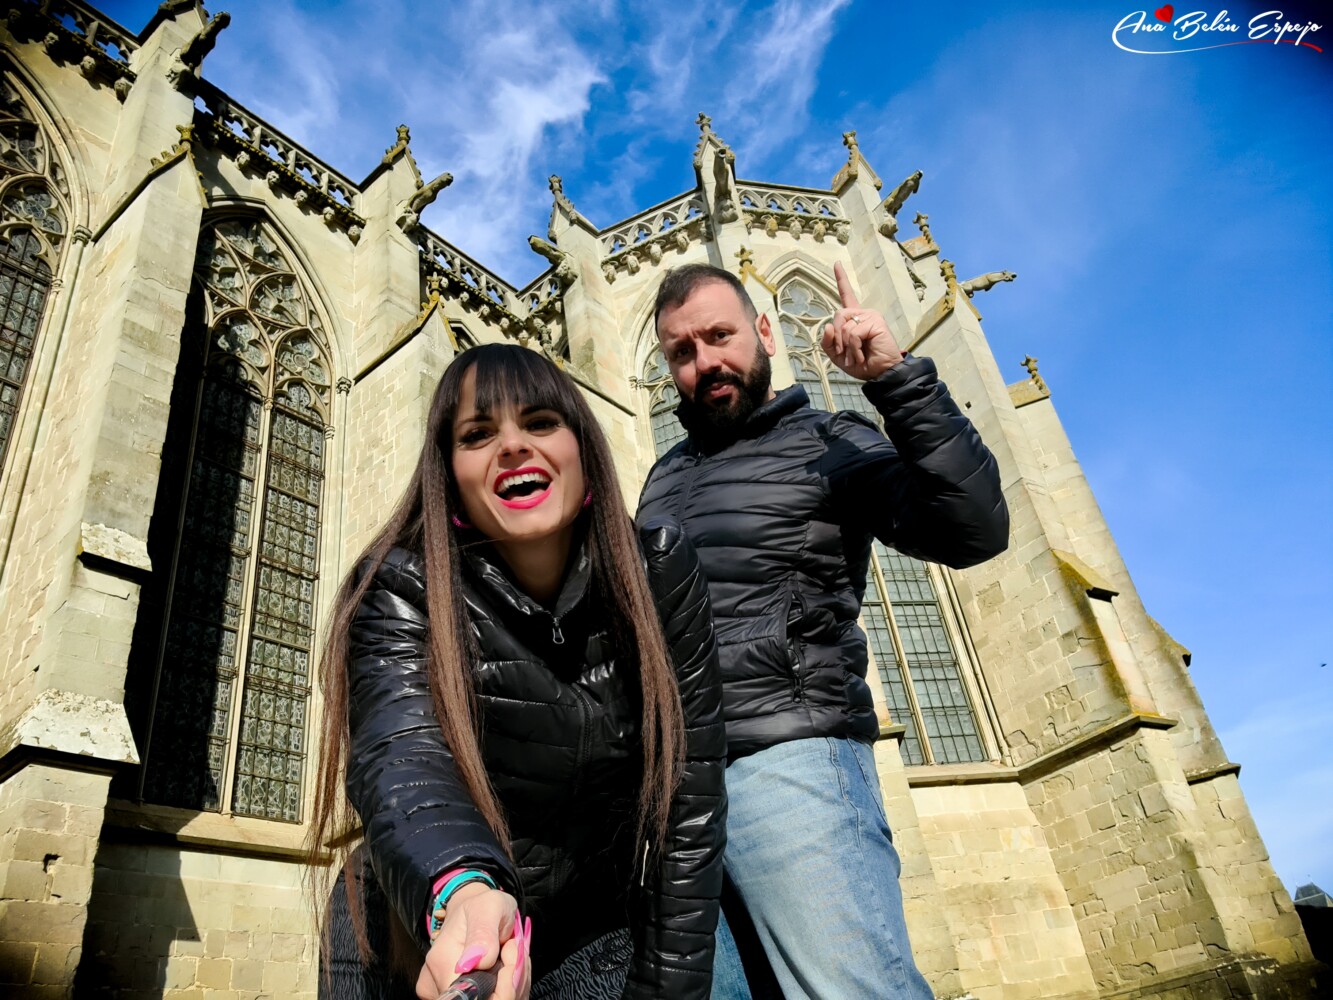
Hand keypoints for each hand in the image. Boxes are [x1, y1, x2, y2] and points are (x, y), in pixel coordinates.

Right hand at [417, 883, 531, 999]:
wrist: (474, 912)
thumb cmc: (483, 907)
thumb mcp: (489, 907)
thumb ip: (483, 932)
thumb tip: (478, 962)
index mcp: (441, 962)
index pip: (474, 995)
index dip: (502, 986)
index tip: (512, 958)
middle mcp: (436, 985)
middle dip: (509, 985)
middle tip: (514, 953)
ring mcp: (444, 993)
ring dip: (510, 986)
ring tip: (510, 957)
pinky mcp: (459, 997)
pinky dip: (507, 990)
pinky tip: (506, 969)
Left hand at [820, 261, 903, 380]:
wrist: (880, 374)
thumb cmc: (862, 364)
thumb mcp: (838, 355)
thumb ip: (829, 342)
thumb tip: (829, 327)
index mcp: (855, 318)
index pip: (847, 295)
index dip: (841, 278)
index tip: (836, 263)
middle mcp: (863, 313)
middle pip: (837, 315)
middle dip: (837, 338)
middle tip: (844, 353)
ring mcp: (871, 316)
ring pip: (844, 325)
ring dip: (846, 346)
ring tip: (855, 357)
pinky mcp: (876, 321)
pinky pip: (853, 333)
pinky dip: (853, 348)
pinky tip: (861, 355)